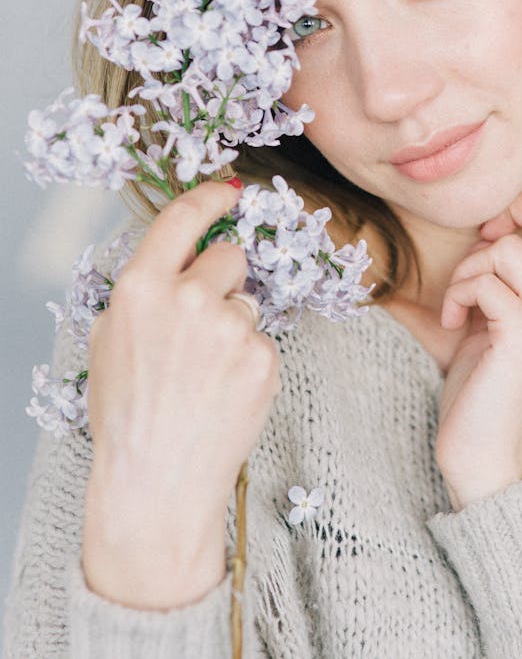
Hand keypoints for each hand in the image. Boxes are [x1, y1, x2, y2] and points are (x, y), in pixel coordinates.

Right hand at [82, 180, 280, 606]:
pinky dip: (249, 360)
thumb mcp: (109, 339)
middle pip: (229, 255)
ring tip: (206, 373)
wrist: (156, 481)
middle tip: (202, 326)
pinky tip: (224, 391)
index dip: (210, 197)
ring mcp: (230, 327)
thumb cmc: (127, 414)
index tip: (228, 190)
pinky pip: (262, 339)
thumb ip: (142, 290)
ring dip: (235, 324)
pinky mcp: (263, 357)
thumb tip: (174, 257)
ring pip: (249, 301)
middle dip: (223, 280)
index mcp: (141, 287)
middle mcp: (188, 297)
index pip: (184, 217)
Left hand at [434, 150, 521, 510]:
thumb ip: (495, 279)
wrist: (483, 454)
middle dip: (520, 209)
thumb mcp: (491, 322)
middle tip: (485, 234)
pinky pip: (486, 279)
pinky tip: (453, 323)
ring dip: (468, 268)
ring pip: (509, 247)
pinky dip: (458, 294)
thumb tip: (472, 233)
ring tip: (458, 302)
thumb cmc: (481, 387)